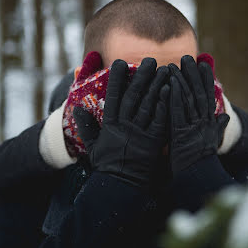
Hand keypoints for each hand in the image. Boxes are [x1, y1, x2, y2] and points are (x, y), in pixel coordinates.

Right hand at [73, 58, 169, 187]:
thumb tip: (77, 110)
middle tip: (151, 60)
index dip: (118, 79)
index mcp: (110, 125)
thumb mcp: (92, 146)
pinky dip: (164, 104)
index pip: (114, 97)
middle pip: (134, 96)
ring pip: (148, 104)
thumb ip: (86, 127)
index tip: (121, 63)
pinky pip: (159, 120)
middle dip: (142, 76)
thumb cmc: (106, 166)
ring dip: (156, 86)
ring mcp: (139, 133)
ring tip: (164, 70)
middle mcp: (125, 125)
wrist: (119, 186)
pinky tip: (169, 91)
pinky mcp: (153, 141)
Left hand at [168, 56, 229, 173]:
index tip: (203, 65)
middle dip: (194, 75)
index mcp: (209, 124)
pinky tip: (171, 83)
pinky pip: (178, 112)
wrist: (199, 179)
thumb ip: (218, 129)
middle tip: (188, 58)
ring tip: (177, 65)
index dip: (205, 80)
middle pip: (199, 94)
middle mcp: (203, 122)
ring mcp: (193, 127)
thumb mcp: (213, 143)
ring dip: (183, 80)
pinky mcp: (181, 133)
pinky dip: (175, 96)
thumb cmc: (203, 164)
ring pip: (189, 99)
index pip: (208, 97)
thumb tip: (225, 118)